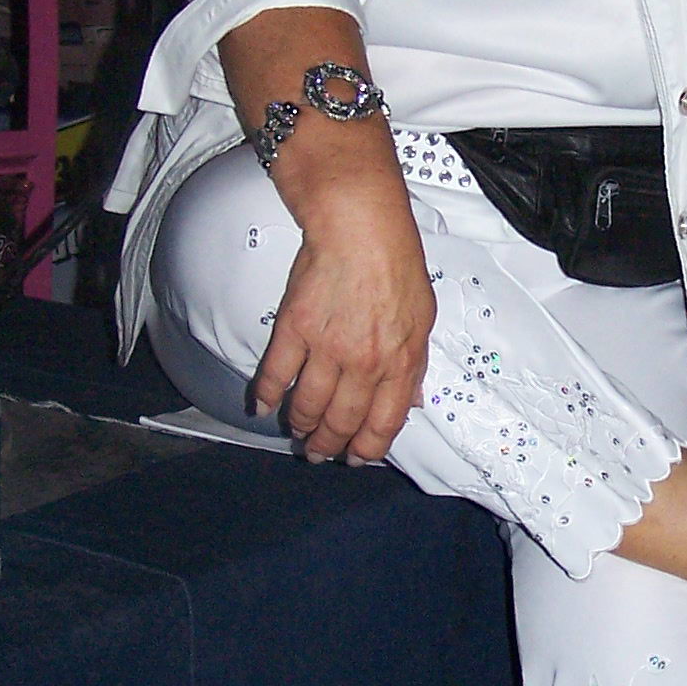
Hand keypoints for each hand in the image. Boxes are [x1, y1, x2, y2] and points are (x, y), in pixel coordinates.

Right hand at [249, 173, 435, 461]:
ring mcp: (327, 348)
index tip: (356, 458)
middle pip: (342, 422)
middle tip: (319, 453)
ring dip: (300, 426)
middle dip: (328, 445)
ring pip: (308, 406)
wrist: (360, 228)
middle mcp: (364, 362)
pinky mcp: (294, 329)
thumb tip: (410, 401)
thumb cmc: (395, 262)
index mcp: (399, 361)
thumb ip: (415, 364)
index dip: (368, 448)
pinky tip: (263, 407)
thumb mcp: (424, 317)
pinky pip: (276, 374)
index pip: (383, 423)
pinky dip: (267, 395)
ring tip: (297, 433)